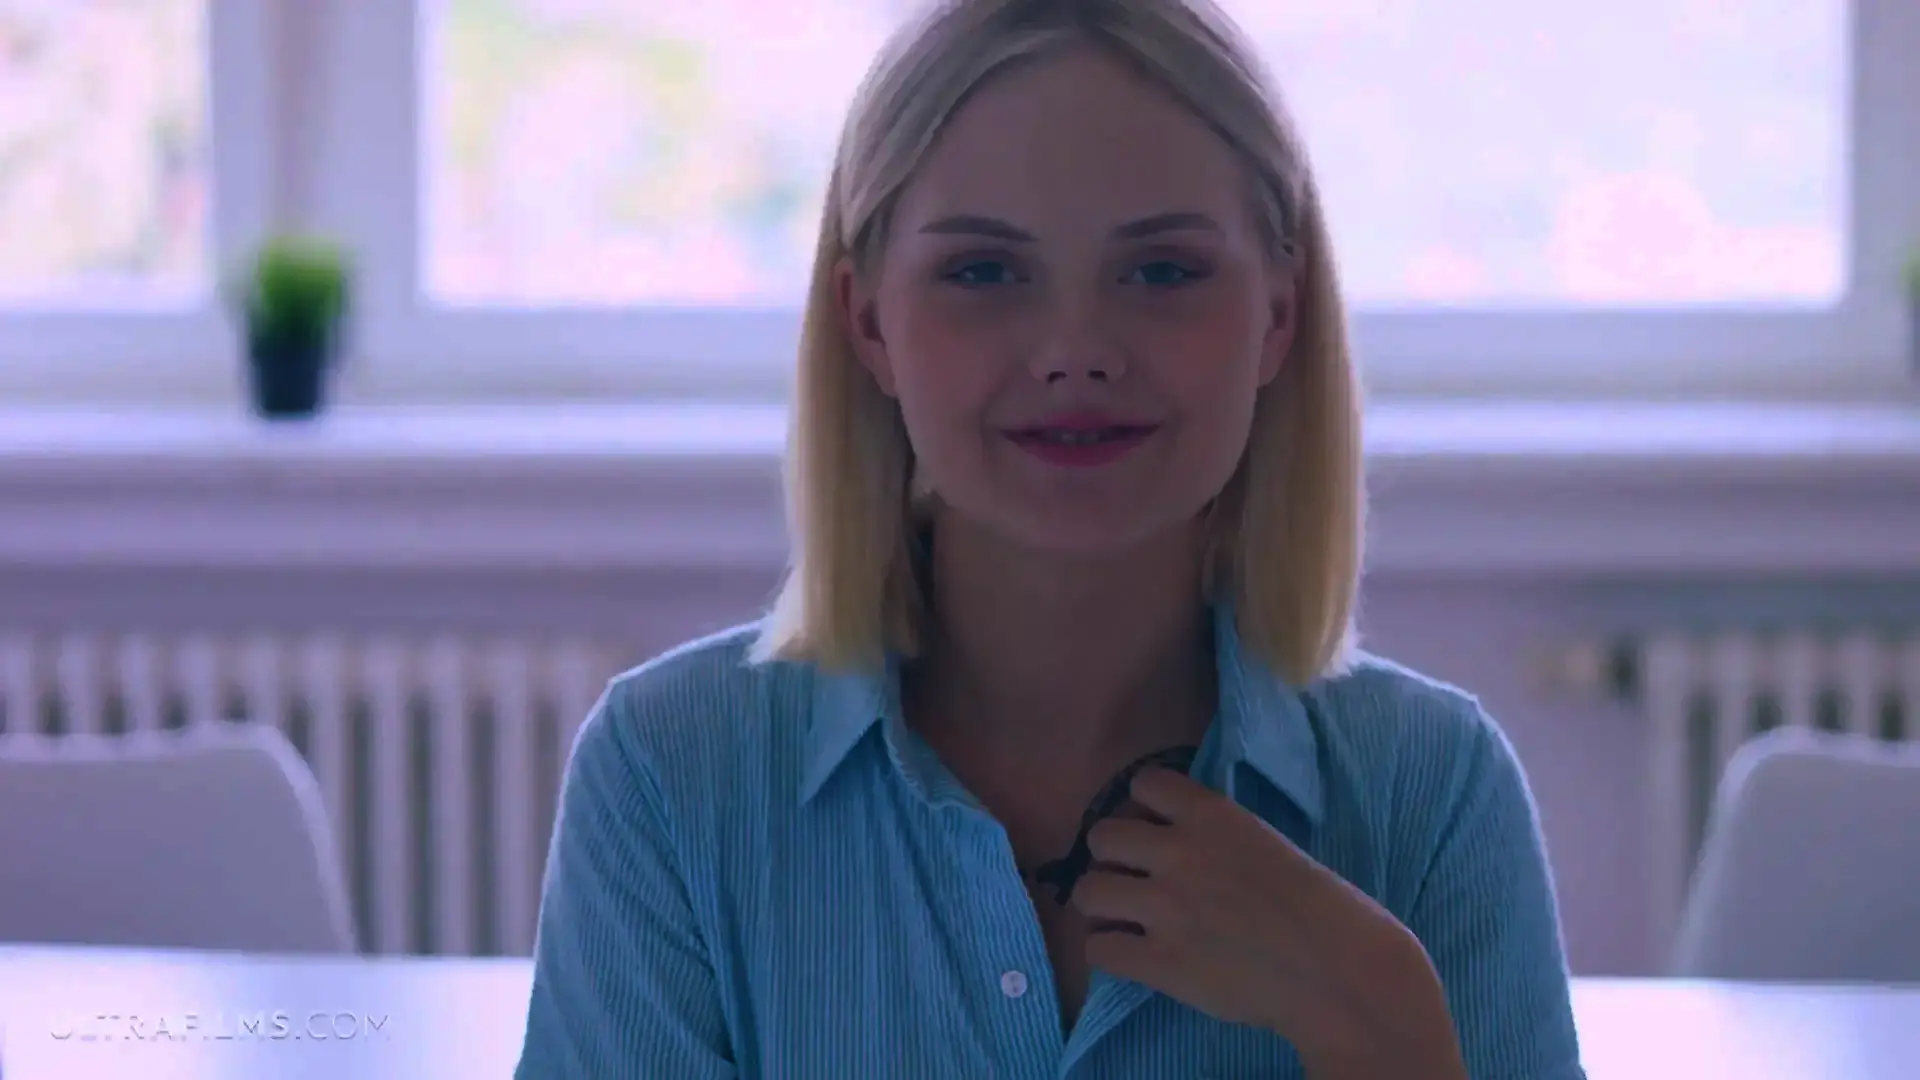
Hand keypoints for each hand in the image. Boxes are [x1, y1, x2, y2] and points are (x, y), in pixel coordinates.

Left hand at [1071, 767, 1465, 1074]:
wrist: (1338, 971)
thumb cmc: (1321, 908)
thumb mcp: (1267, 843)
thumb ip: (1217, 836)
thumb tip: (1178, 838)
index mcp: (1212, 815)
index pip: (1143, 783)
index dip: (1144, 808)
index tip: (1157, 829)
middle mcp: (1178, 852)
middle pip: (1102, 835)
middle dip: (1115, 858)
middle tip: (1136, 879)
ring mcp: (1163, 907)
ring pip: (1087, 890)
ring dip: (1103, 903)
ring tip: (1125, 917)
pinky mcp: (1158, 961)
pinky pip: (1097, 948)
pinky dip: (1109, 951)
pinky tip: (1132, 955)